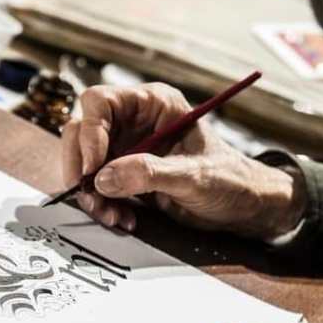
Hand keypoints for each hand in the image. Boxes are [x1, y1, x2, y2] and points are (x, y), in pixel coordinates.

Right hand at [60, 83, 305, 239]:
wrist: (240, 206)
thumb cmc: (228, 179)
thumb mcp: (193, 176)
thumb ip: (150, 173)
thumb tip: (104, 178)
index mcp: (152, 104)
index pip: (100, 103)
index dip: (89, 132)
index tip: (93, 167)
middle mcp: (133, 121)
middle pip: (81, 132)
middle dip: (82, 167)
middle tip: (90, 196)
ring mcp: (125, 148)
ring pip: (84, 163)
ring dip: (91, 193)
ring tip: (112, 216)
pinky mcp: (122, 175)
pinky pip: (96, 186)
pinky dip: (102, 205)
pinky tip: (122, 219)